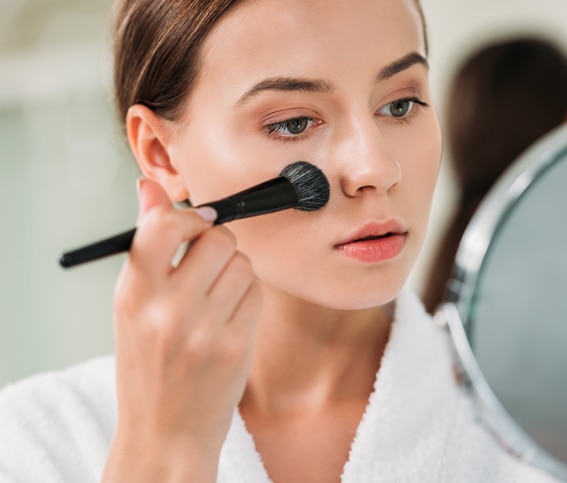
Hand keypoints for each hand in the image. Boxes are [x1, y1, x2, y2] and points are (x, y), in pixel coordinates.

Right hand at [103, 179, 260, 482]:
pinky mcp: (236, 346)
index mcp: (132, 295)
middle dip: (219, 243)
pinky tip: (231, 316)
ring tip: (217, 296)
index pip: (163, 227)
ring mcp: (204, 330)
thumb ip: (146, 246)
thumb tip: (148, 187)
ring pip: (242, 263)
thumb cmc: (148, 365)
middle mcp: (166, 310)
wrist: (165, 432)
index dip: (187, 216)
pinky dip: (248, 295)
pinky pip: (256, 291)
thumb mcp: (132, 307)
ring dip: (236, 270)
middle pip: (217, 238)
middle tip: (209, 264)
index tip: (193, 225)